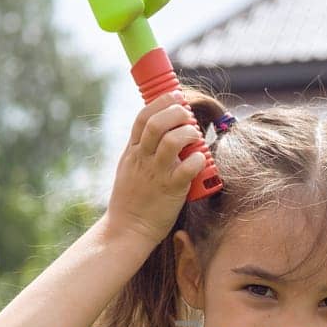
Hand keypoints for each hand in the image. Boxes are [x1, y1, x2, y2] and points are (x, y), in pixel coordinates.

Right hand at [103, 92, 206, 245]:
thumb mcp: (128, 167)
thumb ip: (141, 148)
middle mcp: (143, 159)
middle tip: (188, 116)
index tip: (176, 96)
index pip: (143, 116)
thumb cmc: (131, 199)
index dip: (162, 102)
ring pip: (172, 141)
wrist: (127, 229)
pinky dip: (197, 159)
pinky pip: (187, 168)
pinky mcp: (171, 190)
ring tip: (195, 136)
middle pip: (157, 123)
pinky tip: (200, 159)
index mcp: (132, 151)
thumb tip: (158, 130)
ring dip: (188, 133)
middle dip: (177, 112)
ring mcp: (156, 174)